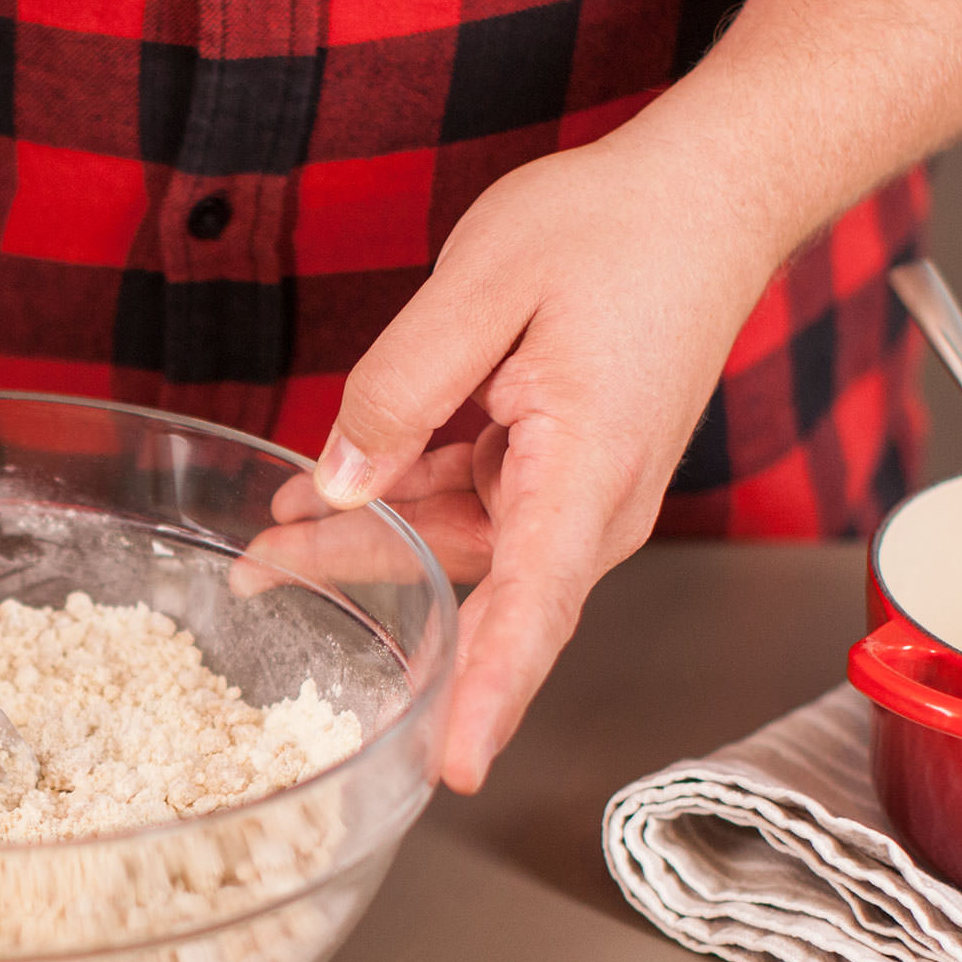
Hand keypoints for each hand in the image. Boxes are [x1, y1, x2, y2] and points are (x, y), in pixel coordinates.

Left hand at [302, 135, 781, 792]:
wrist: (707, 194)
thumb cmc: (620, 229)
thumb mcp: (487, 284)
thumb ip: (402, 388)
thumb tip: (342, 479)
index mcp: (588, 470)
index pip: (534, 609)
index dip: (489, 694)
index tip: (451, 766)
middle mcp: (588, 506)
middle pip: (466, 588)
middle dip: (361, 595)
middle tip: (254, 586)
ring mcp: (572, 493)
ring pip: (451, 549)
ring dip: (362, 544)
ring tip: (265, 538)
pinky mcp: (553, 471)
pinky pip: (464, 508)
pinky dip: (395, 504)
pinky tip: (324, 494)